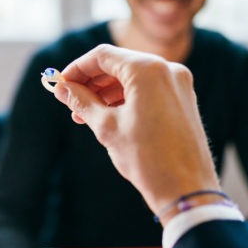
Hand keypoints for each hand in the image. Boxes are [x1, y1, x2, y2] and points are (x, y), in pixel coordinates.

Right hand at [52, 44, 219, 218]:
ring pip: (133, 77)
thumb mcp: (107, 127)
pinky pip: (148, 89)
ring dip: (106, 92)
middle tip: (69, 101)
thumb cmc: (146, 158)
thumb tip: (62, 89)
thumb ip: (82, 101)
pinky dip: (126, 99)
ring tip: (84, 115)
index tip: (60, 85)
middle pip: (118, 64)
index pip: (102, 56)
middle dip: (91, 82)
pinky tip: (108, 117)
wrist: (187, 191)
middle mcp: (167, 69)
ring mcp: (178, 84)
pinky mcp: (183, 99)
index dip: (77, 69)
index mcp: (148, 69)